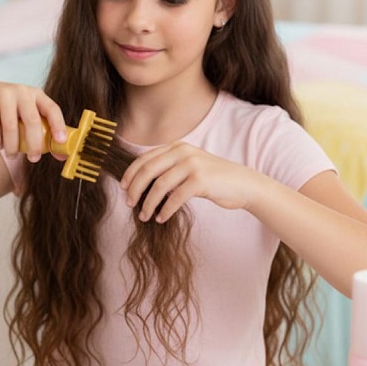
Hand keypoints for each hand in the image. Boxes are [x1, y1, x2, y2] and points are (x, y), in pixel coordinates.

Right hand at [0, 82, 68, 162]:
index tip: (60, 141)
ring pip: (11, 125)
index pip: (52, 109)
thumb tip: (63, 157)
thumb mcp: (27, 117)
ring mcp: (4, 92)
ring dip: (12, 146)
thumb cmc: (10, 111)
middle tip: (33, 159)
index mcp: (37, 95)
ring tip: (11, 155)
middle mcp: (22, 91)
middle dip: (34, 144)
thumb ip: (43, 134)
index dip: (58, 125)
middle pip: (32, 120)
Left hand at [119, 142, 259, 221]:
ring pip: (159, 186)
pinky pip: (175, 198)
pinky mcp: (200, 180)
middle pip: (148, 170)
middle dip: (135, 188)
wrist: (243, 184)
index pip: (145, 158)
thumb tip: (143, 185)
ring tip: (144, 215)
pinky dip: (165, 210)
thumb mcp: (190, 167)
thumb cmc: (214, 180)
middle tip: (129, 203)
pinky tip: (161, 218)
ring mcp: (192, 165)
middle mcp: (183, 152)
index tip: (123, 188)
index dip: (130, 173)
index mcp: (177, 147)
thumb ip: (170, 169)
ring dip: (148, 203)